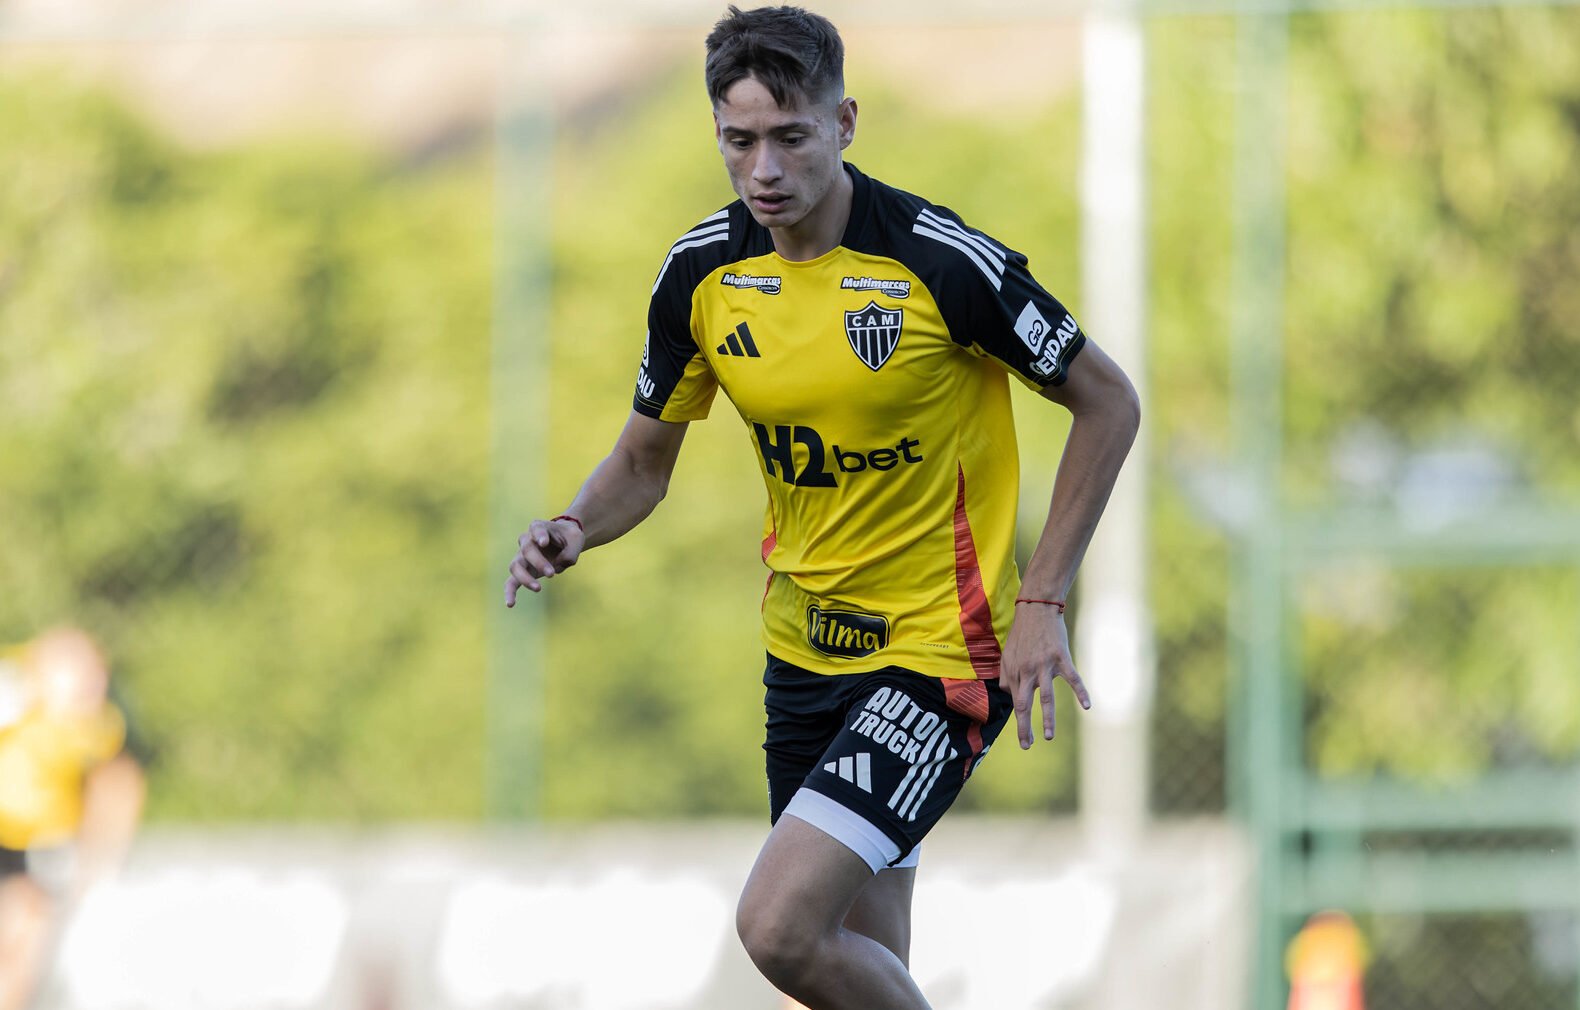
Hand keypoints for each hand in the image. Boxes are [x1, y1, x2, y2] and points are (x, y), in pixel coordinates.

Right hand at [504, 518, 585, 605]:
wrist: (564, 541)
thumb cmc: (570, 537)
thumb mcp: (577, 540)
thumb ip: (570, 553)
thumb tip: (557, 567)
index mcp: (539, 527)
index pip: (536, 528)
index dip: (538, 535)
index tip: (544, 543)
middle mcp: (527, 540)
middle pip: (526, 550)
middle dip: (538, 562)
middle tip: (552, 574)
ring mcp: (522, 556)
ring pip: (515, 566)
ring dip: (525, 578)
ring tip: (538, 588)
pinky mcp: (523, 570)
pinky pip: (511, 581)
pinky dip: (510, 592)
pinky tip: (510, 604)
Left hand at [998, 603, 1090, 747]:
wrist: (1037, 609)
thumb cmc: (1022, 632)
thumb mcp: (1007, 653)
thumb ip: (1004, 673)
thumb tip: (1005, 691)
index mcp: (1014, 671)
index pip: (1016, 702)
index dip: (1020, 723)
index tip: (1025, 740)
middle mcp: (1027, 670)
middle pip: (1025, 703)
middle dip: (1025, 727)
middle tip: (1028, 745)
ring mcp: (1044, 664)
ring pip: (1046, 696)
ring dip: (1047, 718)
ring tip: (1049, 736)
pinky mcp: (1061, 657)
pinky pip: (1072, 678)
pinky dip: (1081, 692)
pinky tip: (1087, 706)